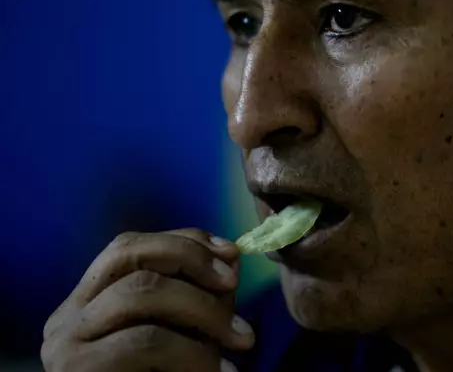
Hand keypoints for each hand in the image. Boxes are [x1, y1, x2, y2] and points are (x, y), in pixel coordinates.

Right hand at [41, 229, 253, 371]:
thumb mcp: (177, 334)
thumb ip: (194, 299)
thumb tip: (230, 260)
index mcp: (89, 301)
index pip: (131, 245)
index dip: (184, 240)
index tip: (231, 254)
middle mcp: (70, 316)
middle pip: (132, 255)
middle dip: (193, 262)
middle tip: (236, 286)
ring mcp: (69, 344)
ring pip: (141, 292)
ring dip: (204, 309)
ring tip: (240, 340)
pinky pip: (146, 342)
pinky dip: (194, 353)